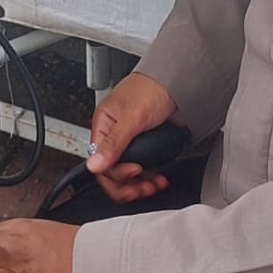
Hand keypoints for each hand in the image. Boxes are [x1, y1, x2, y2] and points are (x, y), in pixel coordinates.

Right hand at [86, 72, 179, 202]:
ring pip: (129, 174)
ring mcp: (132, 142)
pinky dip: (151, 178)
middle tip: (142, 189)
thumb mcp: (132, 117)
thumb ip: (114, 143)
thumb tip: (93, 165)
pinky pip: (144, 170)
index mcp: (104, 125)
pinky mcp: (147, 146)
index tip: (134, 172)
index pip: (100, 161)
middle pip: (113, 172)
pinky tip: (159, 178)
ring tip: (154, 185)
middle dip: (128, 184)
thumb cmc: (151, 88)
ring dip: (141, 184)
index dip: (116, 174)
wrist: (178, 83)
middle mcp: (115, 135)